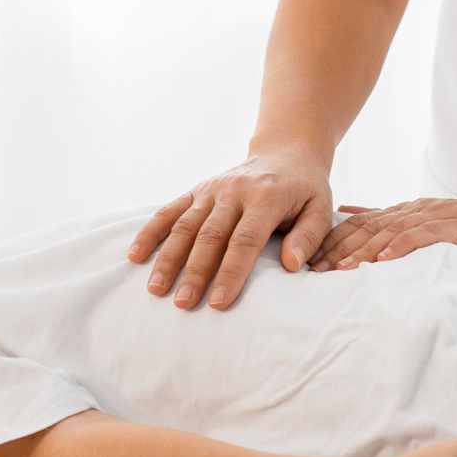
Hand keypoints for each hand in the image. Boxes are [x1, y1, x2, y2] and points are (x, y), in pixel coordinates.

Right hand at [127, 146, 333, 309]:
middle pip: (210, 236)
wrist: (286, 152)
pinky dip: (151, 232)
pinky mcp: (197, 190)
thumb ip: (308, 237)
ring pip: (185, 225)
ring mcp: (211, 189)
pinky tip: (136, 255)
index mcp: (265, 198)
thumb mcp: (321, 208)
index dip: (230, 273)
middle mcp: (234, 191)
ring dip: (168, 257)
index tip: (217, 303)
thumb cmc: (305, 189)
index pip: (245, 240)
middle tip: (182, 304)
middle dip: (195, 272)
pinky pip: (169, 210)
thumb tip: (293, 266)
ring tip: (156, 289)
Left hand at [308, 194, 456, 270]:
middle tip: (315, 270)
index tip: (310, 260)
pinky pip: (424, 236)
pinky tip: (385, 260)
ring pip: (391, 232)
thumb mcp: (428, 225)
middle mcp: (416, 211)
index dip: (334, 241)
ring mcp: (436, 216)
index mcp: (407, 213)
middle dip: (339, 249)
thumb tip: (347, 214)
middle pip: (369, 228)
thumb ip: (392, 223)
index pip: (362, 224)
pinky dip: (402, 247)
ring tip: (342, 270)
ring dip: (364, 251)